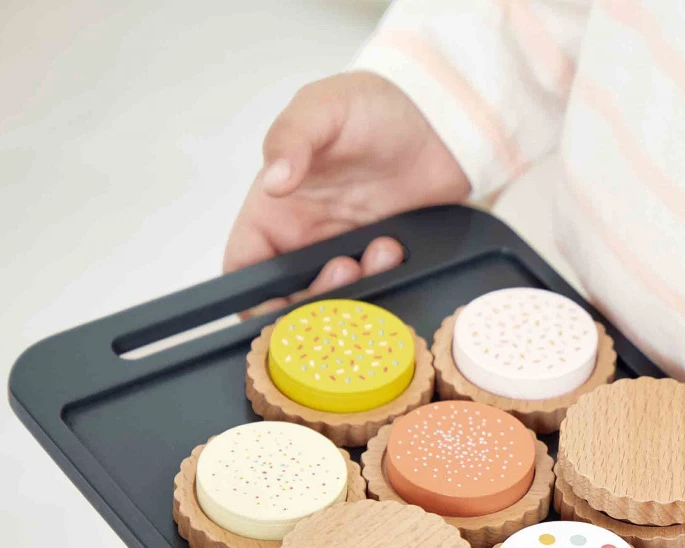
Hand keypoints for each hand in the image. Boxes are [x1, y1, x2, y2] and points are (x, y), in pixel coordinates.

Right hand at [224, 71, 470, 314]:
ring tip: (382, 250)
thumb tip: (272, 182)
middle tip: (347, 267)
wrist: (439, 120)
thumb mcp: (325, 107)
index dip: (256, 298)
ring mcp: (343, 255)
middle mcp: (303, 241)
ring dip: (355, 293)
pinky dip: (383, 286)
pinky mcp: (378, 264)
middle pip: (291, 302)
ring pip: (336, 304)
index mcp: (274, 212)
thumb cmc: (374, 106)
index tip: (283, 304)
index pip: (245, 271)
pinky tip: (396, 251)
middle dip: (318, 299)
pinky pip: (374, 294)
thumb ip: (292, 138)